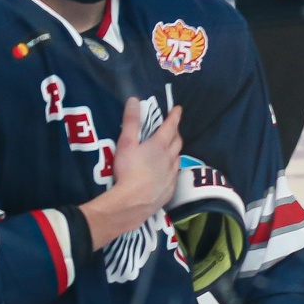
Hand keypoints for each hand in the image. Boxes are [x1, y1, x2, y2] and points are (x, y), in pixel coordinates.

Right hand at [80, 99, 181, 248]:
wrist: (133, 203)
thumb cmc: (128, 171)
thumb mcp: (126, 144)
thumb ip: (131, 122)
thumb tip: (134, 100)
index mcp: (159, 145)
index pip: (170, 126)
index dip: (174, 116)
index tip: (178, 109)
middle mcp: (169, 158)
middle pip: (177, 142)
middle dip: (176, 133)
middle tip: (173, 129)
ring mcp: (171, 175)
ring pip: (177, 159)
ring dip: (175, 151)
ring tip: (171, 150)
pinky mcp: (169, 190)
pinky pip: (174, 176)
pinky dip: (172, 169)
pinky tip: (167, 173)